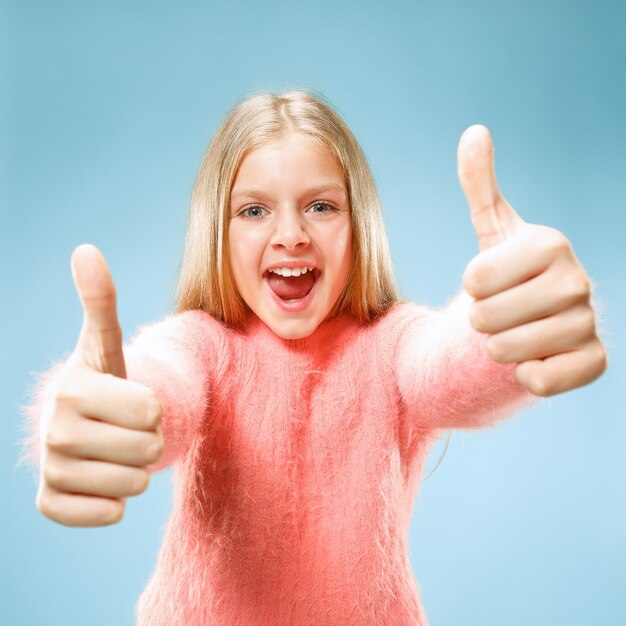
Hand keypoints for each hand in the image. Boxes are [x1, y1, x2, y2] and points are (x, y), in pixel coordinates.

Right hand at [36, 244, 163, 526]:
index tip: (133, 400)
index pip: (153, 412)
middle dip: (150, 440)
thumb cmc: (103, 381)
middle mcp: (54, 432)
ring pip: (133, 484)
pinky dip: (115, 501)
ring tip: (115, 450)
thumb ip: (101, 300)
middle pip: (148, 450)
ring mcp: (51, 470)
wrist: (82, 425)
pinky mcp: (52, 504)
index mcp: (74, 390)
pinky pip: (107, 514)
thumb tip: (86, 250)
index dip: (155, 408)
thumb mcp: (106, 342)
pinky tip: (100, 477)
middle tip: (127, 428)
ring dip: (136, 470)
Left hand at [458, 125, 606, 396]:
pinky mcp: (595, 362)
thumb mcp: (492, 229)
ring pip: (506, 351)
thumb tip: (474, 130)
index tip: (489, 282)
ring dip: (498, 348)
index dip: (471, 286)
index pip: (475, 279)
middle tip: (501, 311)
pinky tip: (539, 356)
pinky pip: (538, 382)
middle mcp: (578, 280)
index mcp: (550, 243)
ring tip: (516, 332)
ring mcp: (589, 323)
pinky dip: (525, 375)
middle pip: (486, 317)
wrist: (538, 318)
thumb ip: (480, 184)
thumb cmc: (510, 272)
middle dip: (480, 320)